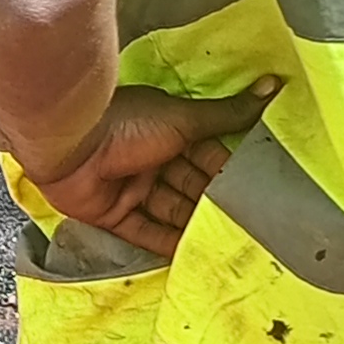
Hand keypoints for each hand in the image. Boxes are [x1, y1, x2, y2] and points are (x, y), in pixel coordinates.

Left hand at [35, 78, 277, 259]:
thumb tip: (274, 85)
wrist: (69, 142)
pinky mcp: (112, 216)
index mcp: (168, 131)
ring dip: (196, 227)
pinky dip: (168, 245)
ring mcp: (131, 189)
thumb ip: (229, 114)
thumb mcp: (184, 119)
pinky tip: (195, 258)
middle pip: (191, 187)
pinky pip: (145, 234)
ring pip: (171, 212)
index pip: (208, 156)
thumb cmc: (128, 122)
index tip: (264, 193)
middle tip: (255, 229)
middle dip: (217, 205)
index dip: (231, 173)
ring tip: (233, 249)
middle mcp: (151, 160)